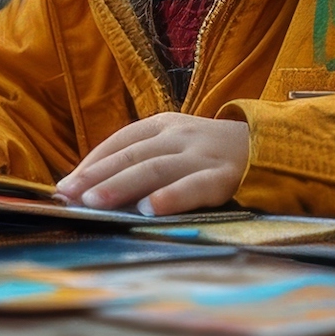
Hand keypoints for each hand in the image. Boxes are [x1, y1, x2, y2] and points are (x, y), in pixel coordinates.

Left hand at [54, 113, 248, 213]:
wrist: (270, 147)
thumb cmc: (208, 154)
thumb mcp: (174, 146)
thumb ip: (140, 161)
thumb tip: (91, 188)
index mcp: (161, 126)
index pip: (118, 143)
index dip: (90, 164)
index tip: (63, 186)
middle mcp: (178, 136)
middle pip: (130, 156)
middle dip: (96, 177)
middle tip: (69, 195)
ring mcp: (201, 155)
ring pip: (155, 169)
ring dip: (122, 186)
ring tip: (95, 203)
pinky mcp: (224, 176)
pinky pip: (195, 187)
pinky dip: (172, 197)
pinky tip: (151, 209)